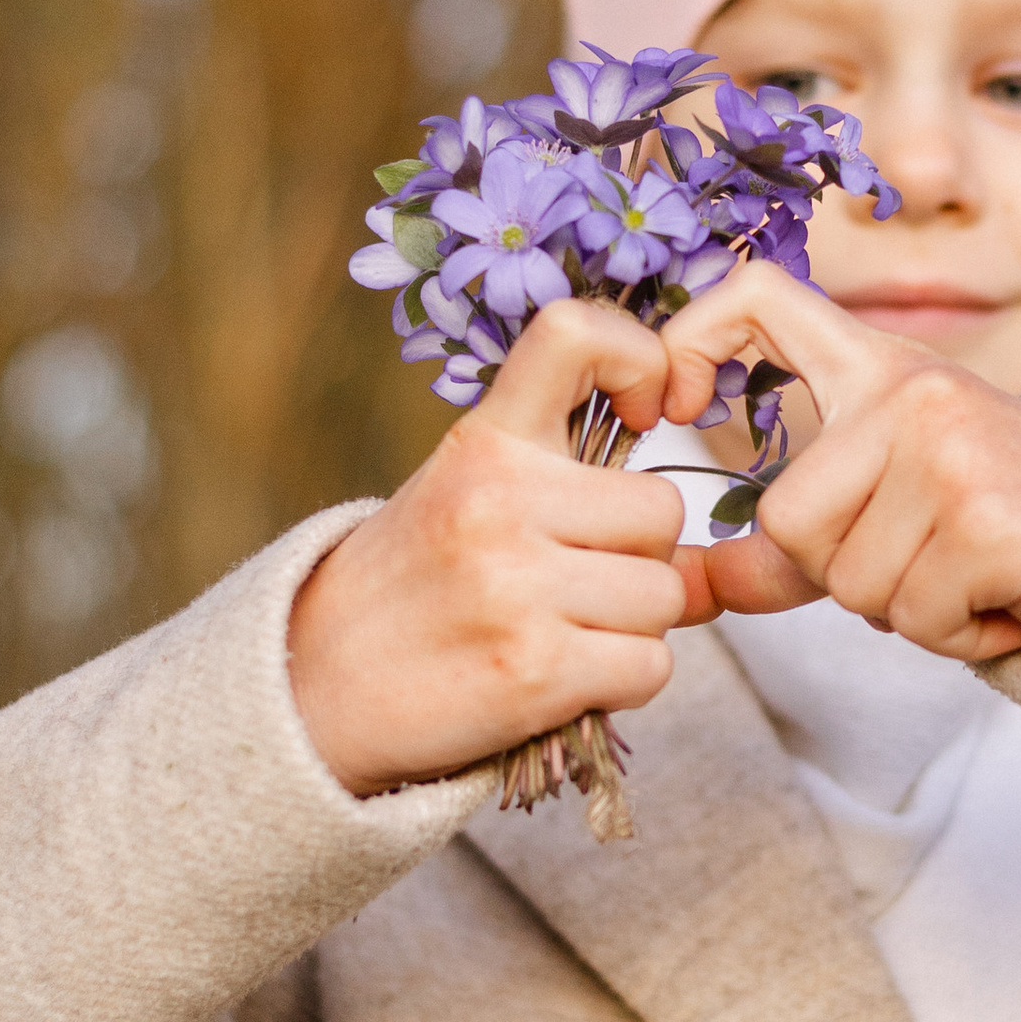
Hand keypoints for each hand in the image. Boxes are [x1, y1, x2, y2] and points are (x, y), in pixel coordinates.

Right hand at [286, 301, 697, 793]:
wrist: (311, 688)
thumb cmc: (406, 590)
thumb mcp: (467, 498)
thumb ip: (575, 498)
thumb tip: (709, 564)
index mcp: (483, 442)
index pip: (575, 332)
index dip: (642, 357)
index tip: (647, 408)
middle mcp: (499, 499)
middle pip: (662, 509)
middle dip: (640, 557)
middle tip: (574, 586)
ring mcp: (516, 585)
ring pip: (666, 595)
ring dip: (633, 628)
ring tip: (560, 635)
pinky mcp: (533, 669)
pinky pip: (650, 666)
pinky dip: (622, 684)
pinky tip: (561, 679)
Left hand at [663, 264, 1020, 662]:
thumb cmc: (993, 517)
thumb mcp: (888, 503)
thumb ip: (792, 541)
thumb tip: (692, 587)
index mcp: (876, 366)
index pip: (755, 296)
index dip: (690, 339)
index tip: (675, 405)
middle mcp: (910, 393)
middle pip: (790, 522)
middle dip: (843, 575)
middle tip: (924, 556)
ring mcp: (953, 452)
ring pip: (852, 583)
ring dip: (906, 609)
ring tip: (967, 572)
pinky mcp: (990, 524)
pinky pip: (916, 619)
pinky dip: (955, 636)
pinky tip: (999, 598)